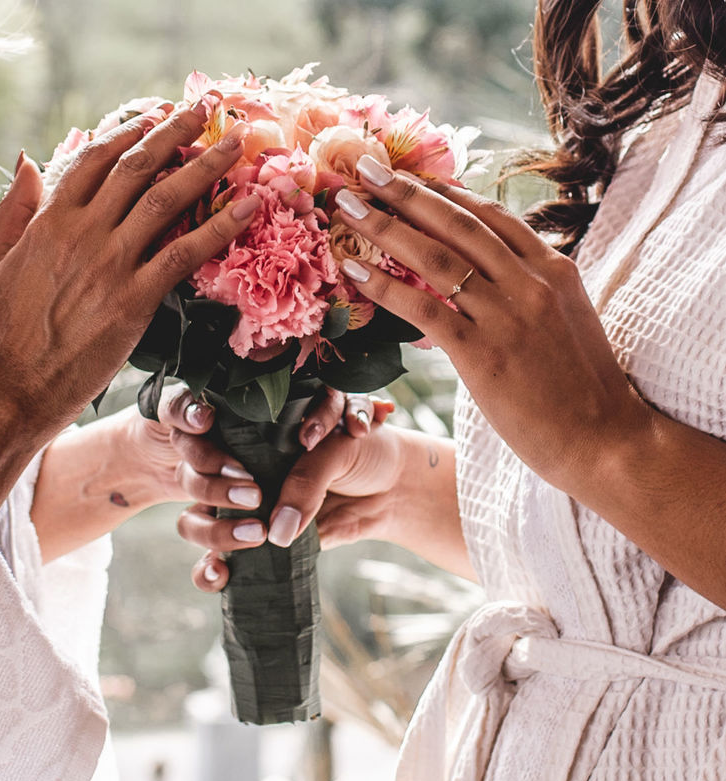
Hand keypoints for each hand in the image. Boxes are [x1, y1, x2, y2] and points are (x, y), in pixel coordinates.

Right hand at [0, 105, 259, 441]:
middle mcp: (84, 232)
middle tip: (207, 107)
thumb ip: (14, 210)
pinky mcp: (134, 300)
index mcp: (51, 221)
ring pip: (166, 200)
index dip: (129, 133)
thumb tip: (28, 161)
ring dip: (206, 166)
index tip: (155, 116)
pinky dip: (219, 228)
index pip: (95, 159)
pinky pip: (184, 254)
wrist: (15, 386)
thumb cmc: (5, 332)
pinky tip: (247, 207)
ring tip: (237, 143)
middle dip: (175, 130)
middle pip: (137, 167)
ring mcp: (111, 264)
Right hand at [173, 393, 394, 590]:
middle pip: (193, 481)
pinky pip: (217, 559)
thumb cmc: (363, 452)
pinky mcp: (256, 538)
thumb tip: (275, 532)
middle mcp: (236, 466)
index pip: (204, 436)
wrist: (392, 488)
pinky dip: (210, 572)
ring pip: (198, 522)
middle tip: (254, 498)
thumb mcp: (337, 449)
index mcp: (249, 430)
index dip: (209, 453)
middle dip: (214, 492)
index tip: (247, 470)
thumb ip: (305, 482)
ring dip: (212, 535)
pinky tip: (219, 577)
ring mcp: (242, 505)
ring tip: (255, 537)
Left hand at [334, 156, 651, 496]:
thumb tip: (486, 284)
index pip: (492, 216)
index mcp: (554, 269)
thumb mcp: (565, 323)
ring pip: (437, 258)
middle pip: (458, 223)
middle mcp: (531, 282)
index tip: (409, 175)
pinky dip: (386, 286)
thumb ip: (528, 294)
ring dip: (386, 227)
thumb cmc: (582, 392)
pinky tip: (354, 271)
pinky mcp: (485, 355)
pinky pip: (426, 309)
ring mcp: (508, 316)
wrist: (605, 440)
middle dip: (406, 192)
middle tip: (365, 167)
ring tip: (348, 205)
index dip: (445, 192)